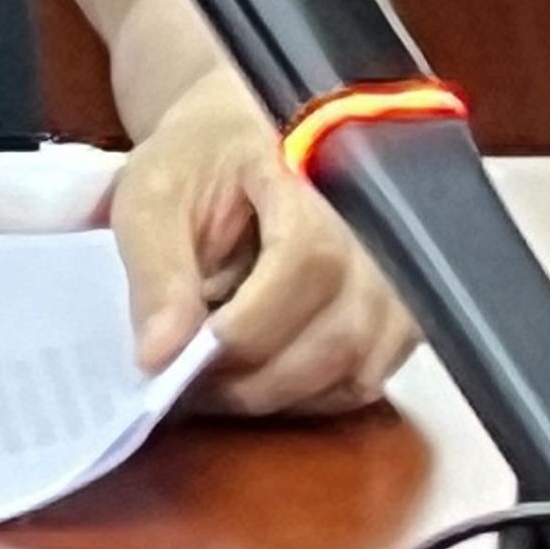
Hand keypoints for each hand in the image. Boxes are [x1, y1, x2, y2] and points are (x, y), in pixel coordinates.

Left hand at [108, 70, 416, 415]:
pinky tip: (256, 380)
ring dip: (277, 395)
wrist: (237, 151)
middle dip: (254, 377)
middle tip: (187, 385)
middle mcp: (375, 233)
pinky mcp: (398, 320)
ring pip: (355, 369)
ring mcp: (397, 280)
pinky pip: (362, 383)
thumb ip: (155, 270)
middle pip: (339, 332)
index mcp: (309, 176)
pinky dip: (305, 398)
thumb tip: (158, 357)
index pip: (308, 260)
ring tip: (216, 383)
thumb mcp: (151, 197)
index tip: (185, 357)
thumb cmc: (195, 167)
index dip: (250, 325)